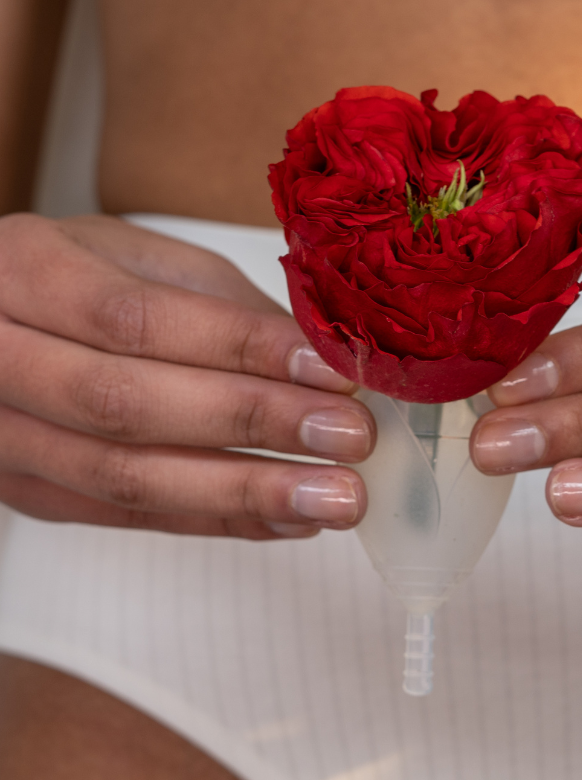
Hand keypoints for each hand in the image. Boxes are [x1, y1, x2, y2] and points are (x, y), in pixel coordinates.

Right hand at [0, 214, 374, 536]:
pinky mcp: (29, 493)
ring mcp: (6, 436)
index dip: (240, 348)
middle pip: (129, 405)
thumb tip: (324, 356)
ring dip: (246, 491)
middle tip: (348, 436)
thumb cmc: (73, 278)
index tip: (331, 370)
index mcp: (24, 272)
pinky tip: (290, 518)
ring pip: (126, 477)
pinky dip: (219, 521)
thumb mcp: (139, 258)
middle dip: (253, 422)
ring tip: (335, 497)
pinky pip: (129, 519)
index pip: (137, 320)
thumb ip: (222, 306)